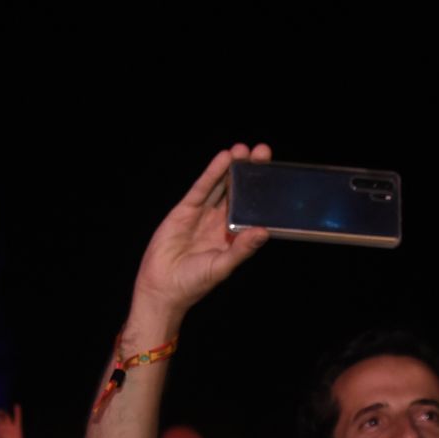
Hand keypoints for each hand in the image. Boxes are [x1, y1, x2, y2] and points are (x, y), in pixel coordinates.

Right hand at [129, 143, 271, 323]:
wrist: (162, 287)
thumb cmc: (194, 283)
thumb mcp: (222, 266)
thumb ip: (242, 249)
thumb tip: (263, 232)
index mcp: (233, 236)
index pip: (252, 209)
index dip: (262, 192)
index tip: (275, 174)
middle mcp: (220, 222)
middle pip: (239, 192)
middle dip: (250, 172)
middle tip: (262, 152)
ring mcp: (203, 214)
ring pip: (221, 186)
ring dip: (232, 168)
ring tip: (243, 150)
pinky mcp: (185, 210)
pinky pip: (202, 188)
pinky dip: (212, 173)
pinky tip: (223, 158)